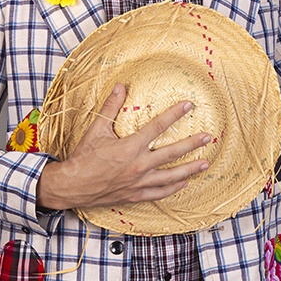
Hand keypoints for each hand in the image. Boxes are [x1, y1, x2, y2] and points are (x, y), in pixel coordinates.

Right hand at [35, 83, 211, 209]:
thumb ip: (111, 107)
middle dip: (191, 144)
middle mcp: (139, 165)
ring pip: (171, 176)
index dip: (174, 114)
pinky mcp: (136, 195)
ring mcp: (139, 182)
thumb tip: (121, 86)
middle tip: (207, 137)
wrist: (73, 186)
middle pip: (172, 153)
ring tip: (205, 163)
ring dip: (190, 169)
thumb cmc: (84, 157)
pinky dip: (173, 188)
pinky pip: (160, 192)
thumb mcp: (96, 129)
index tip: (188, 106)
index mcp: (130, 147)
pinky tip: (184, 183)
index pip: (157, 127)